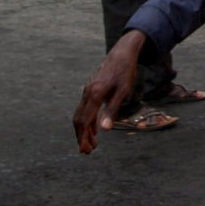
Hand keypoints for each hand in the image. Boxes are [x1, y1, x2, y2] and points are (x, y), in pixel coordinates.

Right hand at [73, 30, 143, 153]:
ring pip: (81, 115)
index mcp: (94, 95)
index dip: (83, 137)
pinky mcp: (90, 89)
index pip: (83, 121)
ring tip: (92, 144)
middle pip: (79, 120)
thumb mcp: (123, 91)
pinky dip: (87, 120)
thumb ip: (113, 110)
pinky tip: (94, 129)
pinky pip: (85, 108)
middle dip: (81, 137)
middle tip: (88, 152)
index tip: (85, 150)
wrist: (122, 53)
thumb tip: (104, 130)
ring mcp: (87, 90)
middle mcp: (87, 93)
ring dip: (84, 130)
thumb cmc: (125, 71)